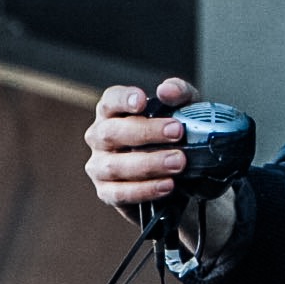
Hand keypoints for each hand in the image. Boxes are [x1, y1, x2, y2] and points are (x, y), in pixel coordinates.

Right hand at [84, 77, 236, 255]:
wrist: (180, 176)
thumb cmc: (173, 136)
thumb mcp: (184, 109)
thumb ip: (179, 93)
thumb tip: (167, 90)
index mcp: (113, 112)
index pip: (110, 100)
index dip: (124, 99)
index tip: (142, 101)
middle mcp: (100, 137)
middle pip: (112, 132)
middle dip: (146, 132)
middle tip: (177, 132)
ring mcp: (99, 166)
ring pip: (115, 165)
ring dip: (149, 164)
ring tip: (178, 162)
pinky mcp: (107, 192)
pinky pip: (120, 193)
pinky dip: (145, 190)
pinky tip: (166, 184)